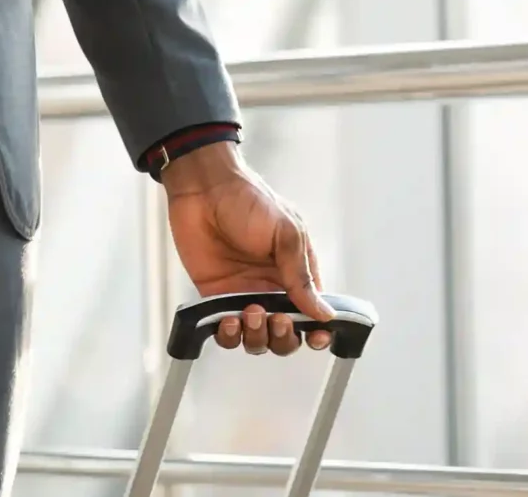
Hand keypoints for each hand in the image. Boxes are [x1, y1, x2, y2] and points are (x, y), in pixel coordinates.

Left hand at [161, 144, 333, 355]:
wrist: (203, 189)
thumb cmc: (248, 200)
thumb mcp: (285, 233)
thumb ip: (301, 276)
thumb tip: (324, 313)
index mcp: (295, 272)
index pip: (313, 313)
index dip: (317, 331)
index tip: (315, 337)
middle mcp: (272, 288)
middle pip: (287, 335)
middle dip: (285, 336)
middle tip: (277, 318)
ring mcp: (244, 295)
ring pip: (257, 339)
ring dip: (258, 336)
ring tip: (251, 313)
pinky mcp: (216, 299)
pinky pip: (226, 332)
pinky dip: (230, 335)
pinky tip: (229, 319)